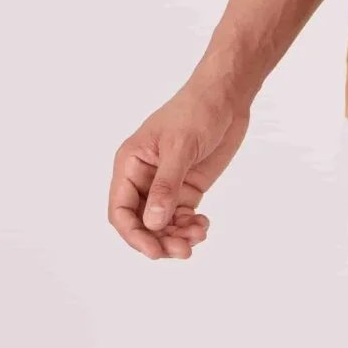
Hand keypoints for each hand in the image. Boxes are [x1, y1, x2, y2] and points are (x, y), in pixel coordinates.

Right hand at [108, 75, 250, 260]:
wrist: (226, 97)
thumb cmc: (197, 110)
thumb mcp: (181, 146)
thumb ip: (166, 186)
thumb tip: (153, 223)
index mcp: (131, 164)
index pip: (121, 210)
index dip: (133, 234)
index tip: (154, 250)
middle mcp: (144, 178)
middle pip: (142, 223)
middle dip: (159, 240)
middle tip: (183, 251)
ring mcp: (166, 185)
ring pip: (162, 224)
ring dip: (177, 237)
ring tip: (198, 236)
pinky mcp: (187, 188)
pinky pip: (181, 218)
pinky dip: (190, 227)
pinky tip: (203, 225)